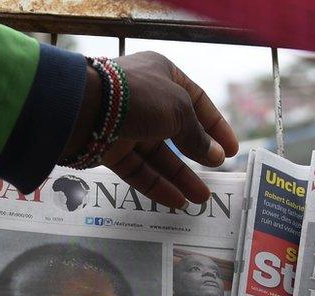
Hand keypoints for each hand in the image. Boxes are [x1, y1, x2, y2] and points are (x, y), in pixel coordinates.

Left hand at [63, 52, 238, 208]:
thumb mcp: (178, 110)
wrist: (83, 108)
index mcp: (162, 75)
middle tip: (217, 173)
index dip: (216, 125)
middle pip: (177, 131)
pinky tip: (176, 202)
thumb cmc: (137, 97)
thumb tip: (215, 155)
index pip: (197, 100)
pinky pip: (138, 170)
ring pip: (158, 155)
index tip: (232, 149)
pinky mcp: (109, 149)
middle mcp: (145, 98)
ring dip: (180, 176)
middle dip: (198, 154)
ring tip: (201, 198)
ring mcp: (125, 125)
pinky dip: (156, 185)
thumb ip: (197, 135)